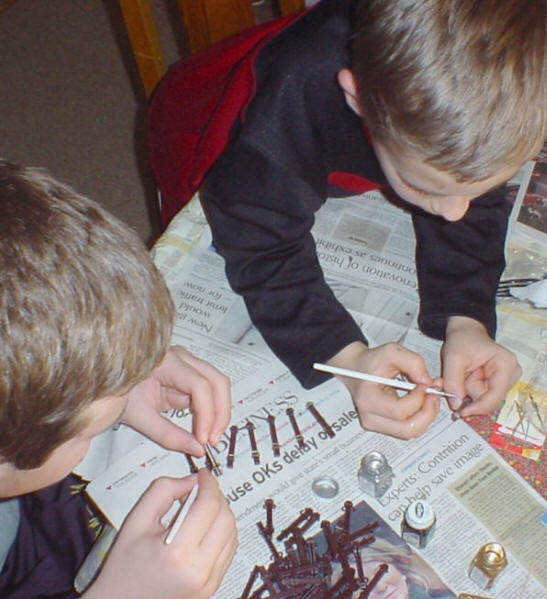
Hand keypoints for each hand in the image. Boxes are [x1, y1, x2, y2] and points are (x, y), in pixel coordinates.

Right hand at [85, 469, 236, 598]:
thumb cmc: (124, 565)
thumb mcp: (136, 520)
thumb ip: (163, 491)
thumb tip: (192, 480)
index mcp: (177, 552)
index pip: (209, 506)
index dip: (209, 483)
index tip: (202, 475)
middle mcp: (199, 570)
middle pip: (226, 518)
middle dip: (216, 497)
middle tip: (200, 489)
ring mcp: (209, 582)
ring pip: (232, 533)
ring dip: (221, 513)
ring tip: (200, 508)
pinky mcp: (213, 586)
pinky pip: (229, 550)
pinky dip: (221, 532)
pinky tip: (204, 527)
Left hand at [120, 346, 230, 455]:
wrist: (105, 386)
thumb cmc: (117, 395)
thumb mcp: (139, 418)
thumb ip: (168, 435)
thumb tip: (197, 449)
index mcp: (166, 362)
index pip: (199, 385)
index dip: (206, 413)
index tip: (203, 439)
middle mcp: (182, 357)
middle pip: (217, 380)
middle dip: (220, 412)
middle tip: (213, 439)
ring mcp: (187, 364)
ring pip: (217, 384)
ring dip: (219, 412)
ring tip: (211, 437)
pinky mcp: (188, 375)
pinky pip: (208, 392)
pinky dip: (210, 411)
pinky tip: (204, 429)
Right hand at [328, 341, 439, 438]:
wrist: (356, 369)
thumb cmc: (371, 362)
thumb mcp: (391, 352)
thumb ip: (413, 362)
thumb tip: (428, 383)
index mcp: (368, 399)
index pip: (399, 411)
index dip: (418, 398)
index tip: (424, 384)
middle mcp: (370, 416)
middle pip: (407, 429)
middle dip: (428, 412)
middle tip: (433, 395)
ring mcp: (375, 425)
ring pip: (410, 432)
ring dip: (426, 416)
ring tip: (429, 398)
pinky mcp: (383, 427)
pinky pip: (408, 430)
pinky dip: (420, 418)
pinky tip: (422, 403)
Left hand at [442, 316, 520, 415]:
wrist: (466, 332)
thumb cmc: (462, 340)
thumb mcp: (452, 358)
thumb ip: (453, 382)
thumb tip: (456, 406)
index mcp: (505, 364)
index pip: (495, 395)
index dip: (478, 407)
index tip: (461, 412)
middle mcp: (511, 373)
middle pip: (490, 399)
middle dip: (469, 396)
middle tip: (451, 387)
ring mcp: (506, 379)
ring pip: (483, 398)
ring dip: (467, 391)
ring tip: (459, 375)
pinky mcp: (497, 382)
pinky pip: (481, 394)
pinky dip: (468, 390)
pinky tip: (463, 378)